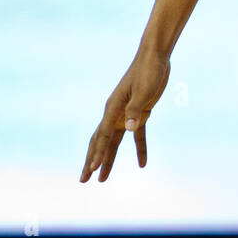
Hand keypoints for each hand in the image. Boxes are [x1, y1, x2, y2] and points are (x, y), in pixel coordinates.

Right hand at [80, 47, 170, 182]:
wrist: (155, 57)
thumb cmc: (147, 72)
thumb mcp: (143, 91)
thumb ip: (136, 110)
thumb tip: (130, 129)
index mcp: (113, 108)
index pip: (103, 135)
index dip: (97, 153)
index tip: (92, 169)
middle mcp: (115, 113)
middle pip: (100, 142)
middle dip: (91, 161)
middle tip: (83, 180)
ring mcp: (126, 114)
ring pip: (114, 142)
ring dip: (108, 160)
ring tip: (102, 179)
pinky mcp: (140, 114)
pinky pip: (138, 136)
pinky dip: (139, 149)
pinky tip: (142, 164)